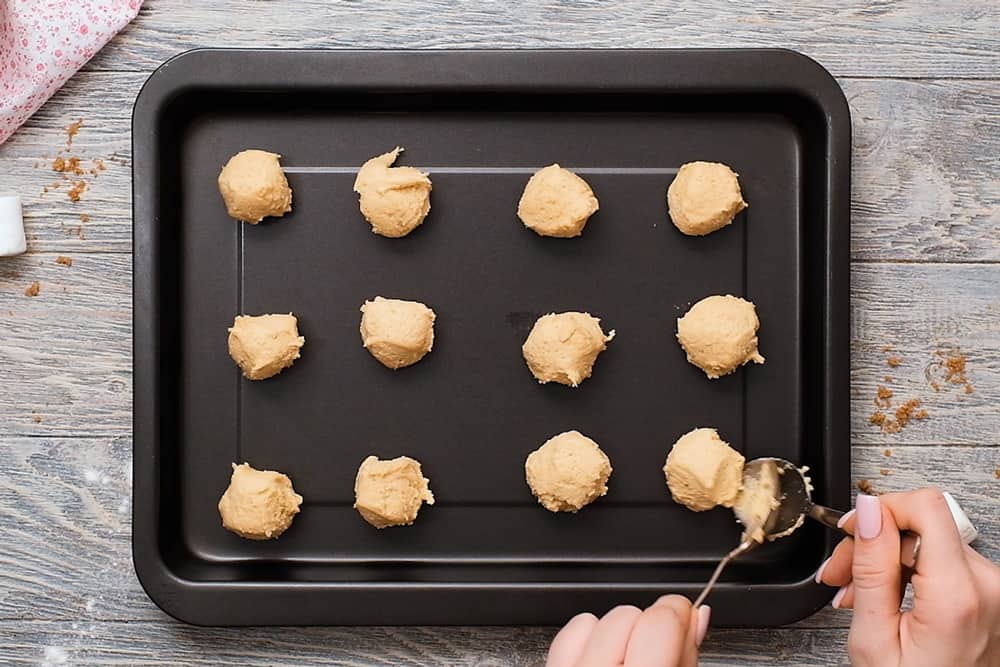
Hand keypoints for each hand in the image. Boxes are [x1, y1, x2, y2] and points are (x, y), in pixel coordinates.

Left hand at [545, 595, 709, 666]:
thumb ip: (687, 656)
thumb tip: (698, 616)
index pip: (661, 622)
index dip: (679, 613)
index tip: (686, 617)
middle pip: (628, 614)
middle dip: (649, 627)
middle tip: (658, 652)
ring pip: (596, 618)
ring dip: (618, 634)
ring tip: (629, 663)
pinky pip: (569, 632)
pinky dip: (588, 639)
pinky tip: (602, 660)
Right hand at [816, 489, 999, 665]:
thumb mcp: (873, 637)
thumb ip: (872, 568)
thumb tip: (869, 511)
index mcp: (957, 594)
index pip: (926, 506)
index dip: (882, 508)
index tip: (853, 528)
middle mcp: (987, 586)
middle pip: (921, 527)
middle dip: (873, 543)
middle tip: (839, 574)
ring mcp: (992, 591)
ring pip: (927, 543)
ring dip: (885, 561)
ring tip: (856, 594)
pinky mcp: (989, 596)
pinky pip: (941, 563)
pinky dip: (906, 574)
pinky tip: (883, 598)